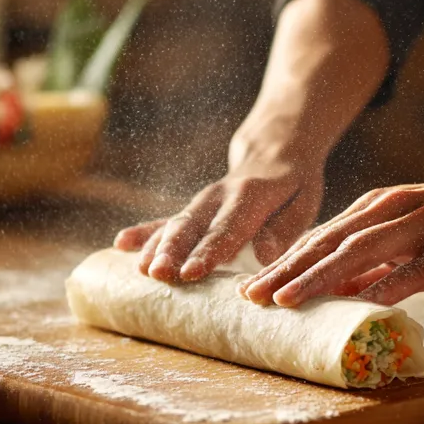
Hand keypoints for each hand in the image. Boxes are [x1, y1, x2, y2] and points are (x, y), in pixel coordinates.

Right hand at [114, 124, 325, 281]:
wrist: (274, 149)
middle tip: (158, 274)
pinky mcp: (192, 209)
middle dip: (172, 251)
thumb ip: (283, 228)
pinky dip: (144, 232)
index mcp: (250, 196)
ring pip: (175, 224)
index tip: (191, 273)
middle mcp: (219, 197)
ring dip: (156, 247)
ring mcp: (202, 203)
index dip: (207, 252)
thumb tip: (265, 255)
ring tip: (142, 270)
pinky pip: (165, 220)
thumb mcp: (303, 201)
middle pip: (192, 226)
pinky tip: (121, 243)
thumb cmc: (294, 183)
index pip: (227, 229)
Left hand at [239, 158, 423, 306]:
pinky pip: (413, 270)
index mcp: (378, 208)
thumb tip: (338, 292)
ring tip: (284, 300)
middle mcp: (391, 210)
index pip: (319, 237)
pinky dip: (383, 287)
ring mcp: (422, 225)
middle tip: (248, 298)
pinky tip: (358, 306)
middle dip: (284, 271)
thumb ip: (377, 263)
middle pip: (327, 242)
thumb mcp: (415, 240)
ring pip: (359, 251)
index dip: (282, 263)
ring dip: (317, 276)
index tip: (249, 288)